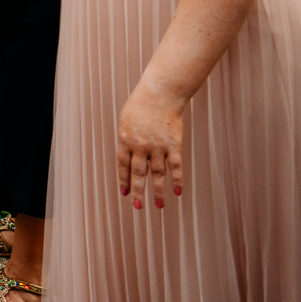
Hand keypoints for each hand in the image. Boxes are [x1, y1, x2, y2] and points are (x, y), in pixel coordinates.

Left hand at [116, 80, 185, 208]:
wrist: (160, 94)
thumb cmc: (140, 105)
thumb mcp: (126, 121)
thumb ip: (127, 140)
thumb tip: (128, 156)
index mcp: (125, 139)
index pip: (123, 165)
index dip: (124, 180)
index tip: (125, 193)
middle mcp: (140, 146)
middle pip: (139, 173)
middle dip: (138, 191)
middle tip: (138, 207)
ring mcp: (157, 147)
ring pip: (157, 174)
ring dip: (158, 191)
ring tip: (158, 206)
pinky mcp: (173, 146)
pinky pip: (175, 167)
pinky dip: (177, 180)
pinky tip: (177, 192)